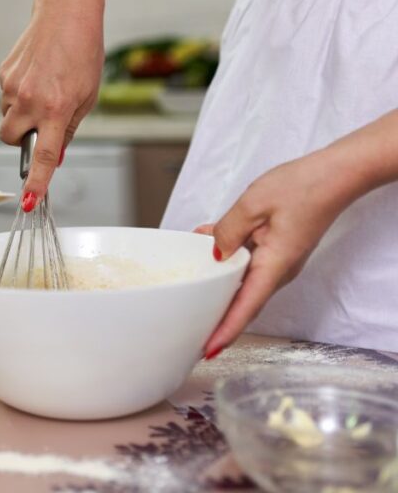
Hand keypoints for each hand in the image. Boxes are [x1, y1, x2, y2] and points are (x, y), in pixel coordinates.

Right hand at [0, 14, 102, 201]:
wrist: (67, 14)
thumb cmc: (83, 54)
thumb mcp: (86, 97)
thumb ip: (69, 129)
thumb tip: (56, 154)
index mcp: (57, 109)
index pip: (44, 156)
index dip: (36, 181)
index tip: (30, 201)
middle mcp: (31, 100)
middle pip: (9, 138)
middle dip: (20, 138)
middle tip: (39, 124)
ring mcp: (13, 86)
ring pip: (7, 116)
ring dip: (20, 113)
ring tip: (43, 88)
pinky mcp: (4, 72)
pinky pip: (6, 95)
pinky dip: (18, 92)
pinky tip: (36, 73)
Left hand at [199, 150, 357, 356]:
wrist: (335, 175)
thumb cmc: (302, 187)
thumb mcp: (253, 205)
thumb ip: (228, 231)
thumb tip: (214, 254)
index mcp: (274, 265)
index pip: (246, 307)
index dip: (226, 331)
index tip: (208, 349)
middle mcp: (279, 270)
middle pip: (243, 301)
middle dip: (217, 317)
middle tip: (190, 329)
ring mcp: (279, 261)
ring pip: (242, 280)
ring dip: (217, 282)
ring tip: (189, 283)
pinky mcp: (277, 250)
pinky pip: (248, 261)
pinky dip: (227, 259)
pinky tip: (206, 242)